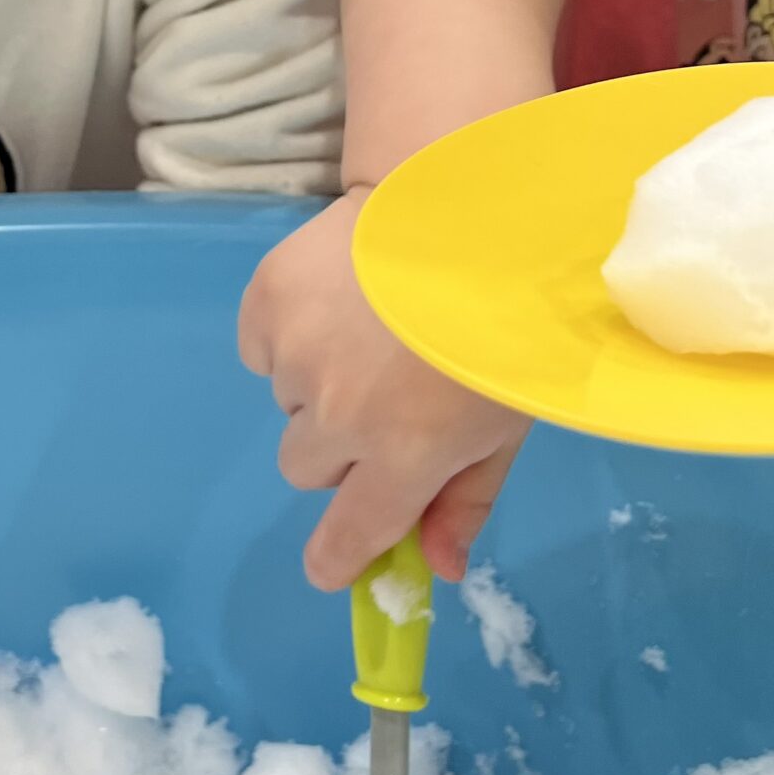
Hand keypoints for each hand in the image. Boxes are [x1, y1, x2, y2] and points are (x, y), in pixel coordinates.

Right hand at [239, 190, 526, 590]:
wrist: (466, 204)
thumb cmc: (507, 320)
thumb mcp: (508, 419)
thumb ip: (468, 499)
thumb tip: (436, 570)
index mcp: (406, 452)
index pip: (347, 535)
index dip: (337, 557)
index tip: (331, 564)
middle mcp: (338, 414)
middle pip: (306, 467)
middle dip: (340, 447)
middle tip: (383, 396)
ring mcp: (295, 356)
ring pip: (289, 401)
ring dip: (319, 381)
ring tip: (371, 327)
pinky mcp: (266, 302)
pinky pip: (265, 348)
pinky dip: (292, 334)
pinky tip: (339, 297)